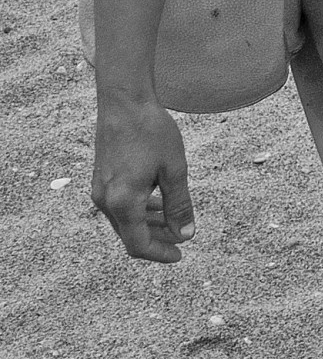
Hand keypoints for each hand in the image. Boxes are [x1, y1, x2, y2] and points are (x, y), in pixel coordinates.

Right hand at [92, 95, 193, 263]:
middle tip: (182, 238)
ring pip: (125, 221)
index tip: (180, 254)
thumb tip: (185, 234)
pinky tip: (158, 203)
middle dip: (157, 240)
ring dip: (149, 225)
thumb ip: (179, 205)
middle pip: (130, 235)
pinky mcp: (101, 181)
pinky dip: (139, 210)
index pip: (138, 244)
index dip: (160, 253)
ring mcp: (100, 191)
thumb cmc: (152, 132)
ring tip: (174, 222)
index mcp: (123, 202)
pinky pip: (120, 206)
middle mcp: (106, 201)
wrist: (124, 104)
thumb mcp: (174, 170)